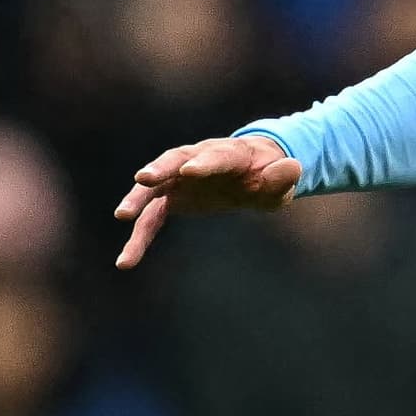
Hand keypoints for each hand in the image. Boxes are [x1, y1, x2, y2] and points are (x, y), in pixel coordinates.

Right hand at [113, 134, 301, 267]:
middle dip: (159, 169)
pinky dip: (139, 237)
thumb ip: (282, 176)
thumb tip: (293, 166)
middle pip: (174, 160)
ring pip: (155, 188)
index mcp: (228, 154)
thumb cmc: (267, 177)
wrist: (251, 174)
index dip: (202, 163)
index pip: (214, 156)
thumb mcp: (279, 180)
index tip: (188, 170)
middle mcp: (197, 160)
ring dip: (138, 200)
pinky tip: (126, 261)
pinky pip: (151, 218)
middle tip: (142, 178)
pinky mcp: (171, 197)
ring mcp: (180, 177)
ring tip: (121, 215)